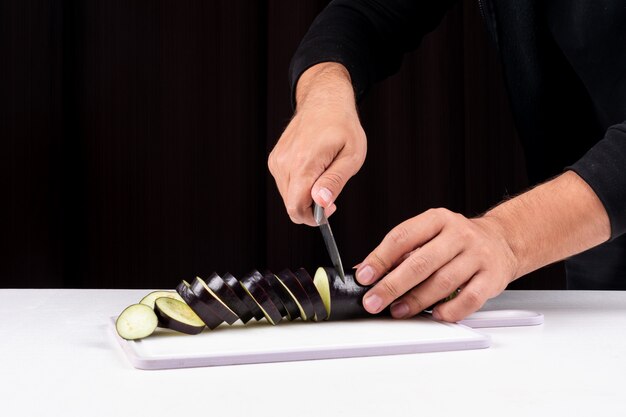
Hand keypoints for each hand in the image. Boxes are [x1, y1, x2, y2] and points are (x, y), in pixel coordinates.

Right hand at [268, 63, 366, 225]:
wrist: (324, 100)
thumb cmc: (343, 126)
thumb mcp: (352, 155)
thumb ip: (335, 181)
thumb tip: (320, 202)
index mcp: (304, 163)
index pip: (296, 207)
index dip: (313, 218)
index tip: (329, 209)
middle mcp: (284, 163)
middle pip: (291, 204)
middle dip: (311, 207)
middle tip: (331, 193)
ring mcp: (277, 160)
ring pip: (288, 196)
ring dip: (305, 195)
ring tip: (324, 176)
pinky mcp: (275, 159)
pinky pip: (285, 184)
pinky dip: (298, 185)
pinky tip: (313, 169)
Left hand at [355, 208, 518, 321]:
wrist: (501, 241)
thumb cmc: (456, 241)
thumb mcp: (429, 235)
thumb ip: (399, 252)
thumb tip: (364, 271)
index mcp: (437, 219)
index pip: (402, 236)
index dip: (379, 258)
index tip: (364, 276)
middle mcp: (459, 234)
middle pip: (420, 262)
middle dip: (392, 285)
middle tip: (374, 301)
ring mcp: (478, 255)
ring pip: (442, 282)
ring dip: (416, 300)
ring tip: (398, 310)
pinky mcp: (492, 277)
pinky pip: (468, 299)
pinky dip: (449, 310)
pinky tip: (435, 314)